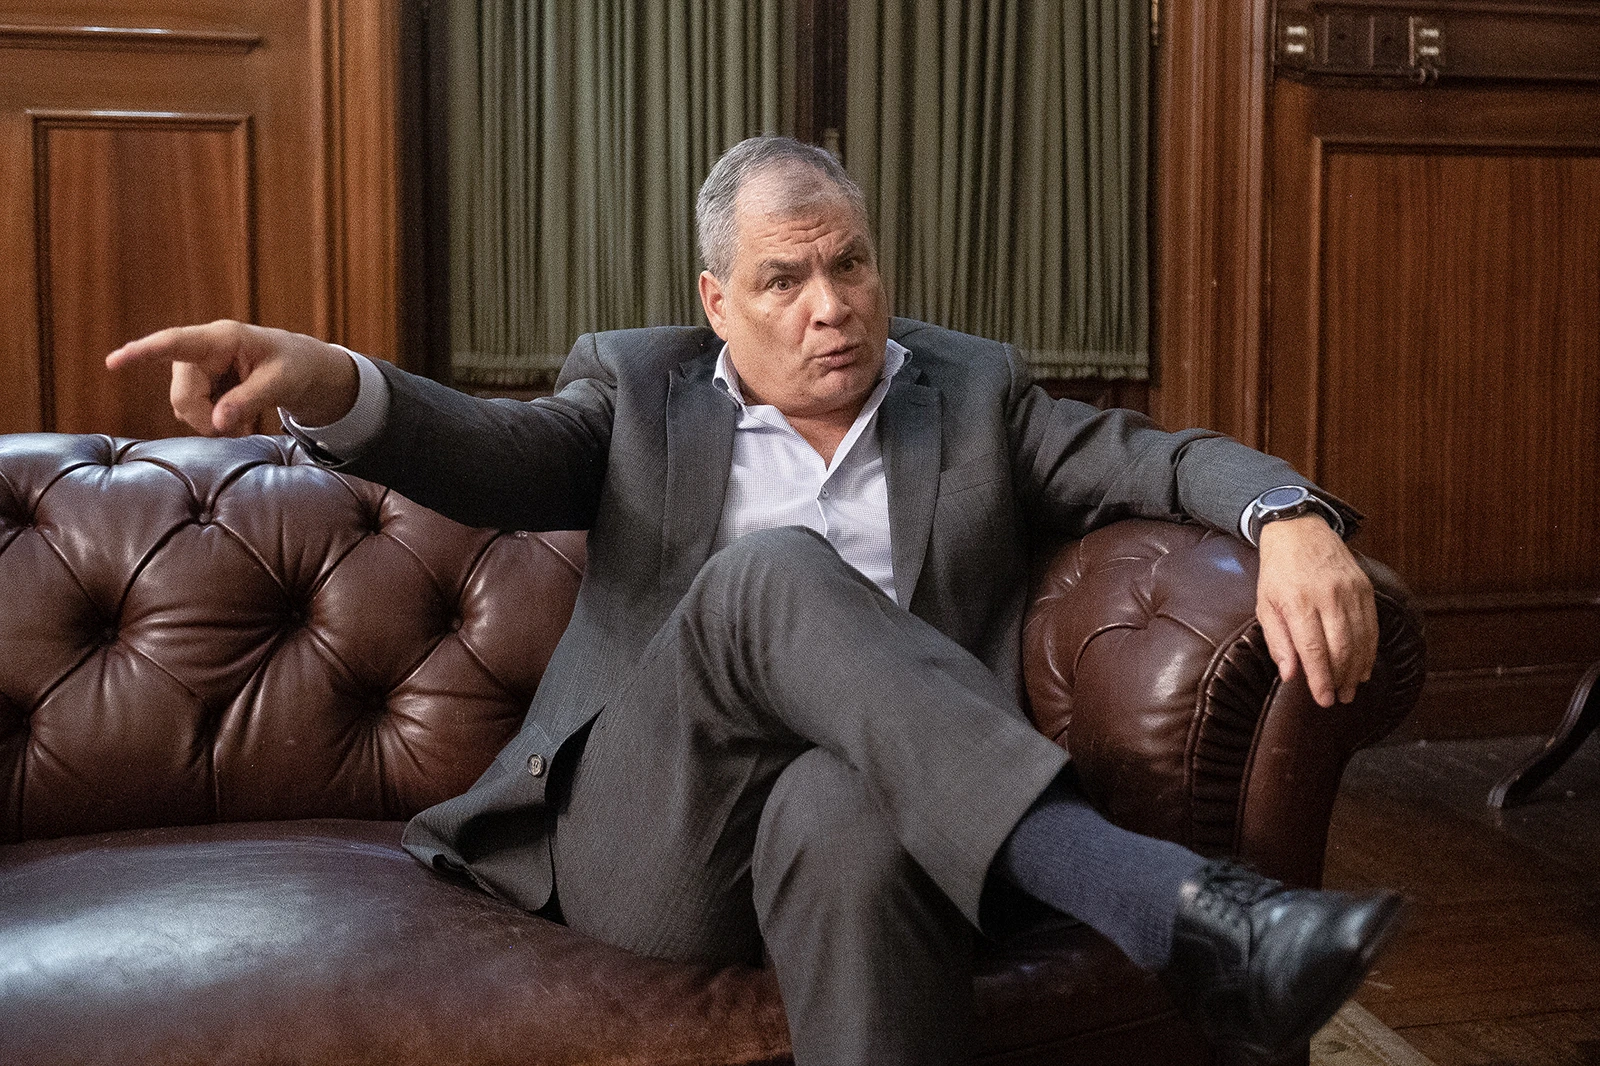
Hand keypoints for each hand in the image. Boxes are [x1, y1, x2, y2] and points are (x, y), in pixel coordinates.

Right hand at [105, 320, 357, 435]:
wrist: (301, 367)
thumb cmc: (294, 366)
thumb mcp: (281, 383)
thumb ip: (249, 400)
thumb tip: (216, 424)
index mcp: (222, 338)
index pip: (176, 343)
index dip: (144, 352)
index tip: (114, 361)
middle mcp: (201, 350)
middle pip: (183, 395)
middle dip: (206, 419)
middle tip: (242, 431)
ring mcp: (196, 368)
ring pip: (184, 407)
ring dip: (211, 422)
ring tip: (244, 421)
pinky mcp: (198, 383)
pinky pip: (192, 411)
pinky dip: (212, 422)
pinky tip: (235, 417)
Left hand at [1255, 515, 1377, 707]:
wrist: (1298, 530)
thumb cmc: (1277, 572)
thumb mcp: (1265, 605)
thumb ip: (1278, 641)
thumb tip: (1290, 675)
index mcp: (1298, 602)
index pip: (1314, 650)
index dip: (1321, 679)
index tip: (1324, 700)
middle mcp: (1327, 597)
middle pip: (1341, 648)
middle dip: (1342, 679)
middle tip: (1339, 698)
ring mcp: (1350, 591)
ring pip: (1360, 639)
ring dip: (1357, 669)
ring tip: (1351, 688)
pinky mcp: (1364, 587)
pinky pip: (1372, 625)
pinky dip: (1370, 649)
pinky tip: (1364, 665)